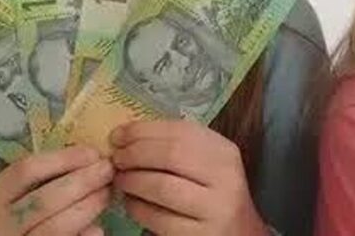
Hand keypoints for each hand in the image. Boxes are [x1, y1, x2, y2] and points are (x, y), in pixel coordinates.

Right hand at [0, 145, 112, 235]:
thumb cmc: (18, 221)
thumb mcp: (17, 200)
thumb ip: (42, 182)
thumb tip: (88, 159)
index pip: (24, 171)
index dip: (63, 159)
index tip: (92, 153)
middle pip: (44, 199)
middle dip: (82, 182)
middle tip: (107, 171)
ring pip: (56, 227)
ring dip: (88, 207)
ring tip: (106, 194)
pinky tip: (98, 228)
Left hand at [111, 120, 267, 235]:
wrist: (238, 235)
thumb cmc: (213, 194)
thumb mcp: (207, 165)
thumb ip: (179, 148)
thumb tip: (129, 134)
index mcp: (225, 153)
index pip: (181, 131)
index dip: (144, 130)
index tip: (118, 134)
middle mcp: (225, 178)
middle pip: (171, 155)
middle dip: (135, 153)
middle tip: (116, 158)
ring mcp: (214, 209)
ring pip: (162, 186)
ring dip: (132, 180)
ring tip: (121, 180)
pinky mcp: (199, 235)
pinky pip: (158, 218)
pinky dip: (137, 207)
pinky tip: (131, 203)